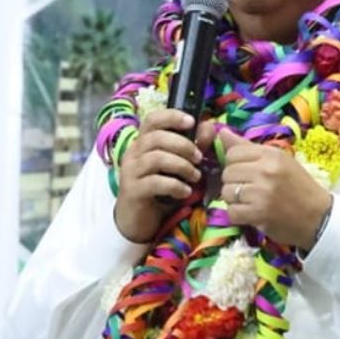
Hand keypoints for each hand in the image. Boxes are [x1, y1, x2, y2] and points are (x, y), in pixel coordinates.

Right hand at [114, 108, 214, 242]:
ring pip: (156, 158)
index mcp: (144, 143)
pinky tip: (185, 192)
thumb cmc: (161, 191)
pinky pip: (155, 182)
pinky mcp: (132, 191)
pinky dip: (175, 185)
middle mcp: (133, 153)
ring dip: (181, 166)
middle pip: (156, 137)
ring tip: (195, 177)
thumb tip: (209, 126)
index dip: (172, 116)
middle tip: (199, 158)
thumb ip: (195, 146)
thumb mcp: (180, 167)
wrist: (139, 222)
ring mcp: (130, 172)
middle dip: (183, 145)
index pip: (152, 119)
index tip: (191, 122)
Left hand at [218, 127, 330, 249]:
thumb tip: (221, 133)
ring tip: (251, 203)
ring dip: (235, 200)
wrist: (319, 217)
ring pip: (227, 192)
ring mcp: (261, 192)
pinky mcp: (259, 213)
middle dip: (234, 183)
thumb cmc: (299, 187)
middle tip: (250, 191)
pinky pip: (232, 211)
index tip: (246, 173)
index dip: (235, 164)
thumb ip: (248, 147)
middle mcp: (266, 170)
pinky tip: (251, 214)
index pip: (233, 153)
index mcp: (272, 155)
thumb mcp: (279, 162)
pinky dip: (238, 215)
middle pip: (227, 173)